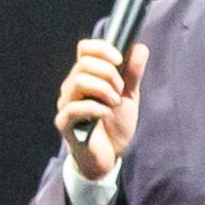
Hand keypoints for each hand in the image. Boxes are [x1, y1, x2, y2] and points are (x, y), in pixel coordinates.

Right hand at [53, 39, 147, 171]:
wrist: (110, 156)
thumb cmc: (115, 125)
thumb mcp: (129, 96)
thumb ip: (132, 73)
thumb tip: (140, 47)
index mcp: (86, 76)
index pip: (84, 49)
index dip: (102, 49)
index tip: (120, 60)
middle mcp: (72, 87)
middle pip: (84, 63)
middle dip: (109, 73)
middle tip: (121, 90)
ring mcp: (66, 104)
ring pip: (79, 81)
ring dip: (104, 89)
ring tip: (115, 103)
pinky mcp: (64, 123)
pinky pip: (75, 108)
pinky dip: (96, 108)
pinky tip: (106, 114)